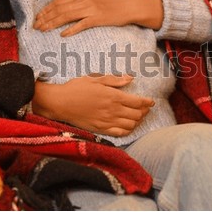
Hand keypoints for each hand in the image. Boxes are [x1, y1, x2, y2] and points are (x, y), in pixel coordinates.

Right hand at [32, 74, 154, 136]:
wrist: (59, 103)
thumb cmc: (76, 88)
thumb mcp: (96, 79)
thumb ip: (115, 80)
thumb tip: (130, 78)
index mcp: (113, 96)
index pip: (138, 102)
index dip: (147, 102)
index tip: (151, 102)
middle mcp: (112, 110)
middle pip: (137, 115)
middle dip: (144, 111)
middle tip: (145, 108)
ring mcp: (107, 121)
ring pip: (131, 125)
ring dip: (138, 121)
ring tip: (138, 116)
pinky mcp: (101, 129)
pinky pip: (120, 133)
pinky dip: (128, 130)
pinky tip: (128, 125)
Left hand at [33, 0, 163, 35]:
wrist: (130, 4)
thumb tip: (68, 4)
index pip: (59, 0)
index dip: (47, 9)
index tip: (38, 16)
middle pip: (59, 8)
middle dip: (45, 17)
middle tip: (36, 26)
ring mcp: (91, 8)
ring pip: (66, 16)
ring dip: (52, 23)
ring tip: (43, 30)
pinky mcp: (98, 18)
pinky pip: (81, 25)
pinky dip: (71, 30)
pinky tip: (63, 35)